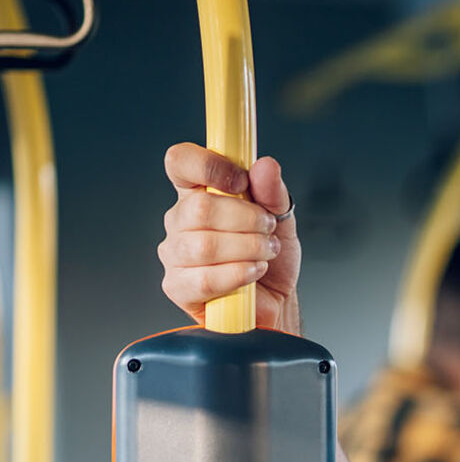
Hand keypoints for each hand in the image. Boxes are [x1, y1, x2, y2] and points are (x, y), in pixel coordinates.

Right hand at [158, 143, 301, 332]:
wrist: (277, 299)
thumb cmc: (272, 257)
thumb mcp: (282, 219)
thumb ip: (273, 192)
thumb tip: (265, 165)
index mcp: (198, 193)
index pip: (180, 162)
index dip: (208, 165)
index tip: (241, 181)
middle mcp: (180, 220)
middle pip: (199, 207)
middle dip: (246, 219)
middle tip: (268, 229)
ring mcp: (175, 254)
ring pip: (204, 245)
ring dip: (248, 248)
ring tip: (267, 252)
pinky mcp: (178, 287)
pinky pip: (205, 279)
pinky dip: (238, 274)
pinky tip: (254, 272)